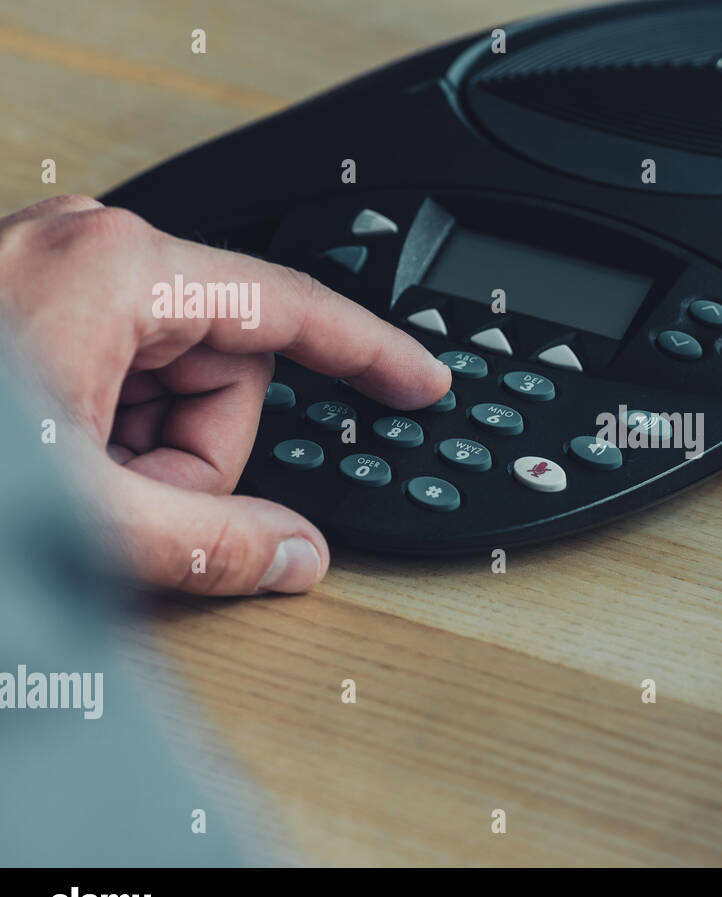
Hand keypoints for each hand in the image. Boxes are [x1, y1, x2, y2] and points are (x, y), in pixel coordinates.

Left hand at [0, 195, 449, 594]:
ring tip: (79, 487)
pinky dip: (107, 435)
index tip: (420, 381)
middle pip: (225, 366)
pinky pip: (119, 373)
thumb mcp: (84, 515)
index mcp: (122, 270)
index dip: (372, 356)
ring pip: (172, 377)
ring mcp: (57, 272)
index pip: (296, 309)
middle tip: (138, 503)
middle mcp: (92, 253)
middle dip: (196, 452)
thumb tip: (294, 554)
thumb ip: (210, 546)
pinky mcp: (32, 301)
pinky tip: (59, 465)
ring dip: (148, 452)